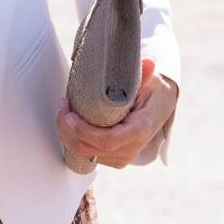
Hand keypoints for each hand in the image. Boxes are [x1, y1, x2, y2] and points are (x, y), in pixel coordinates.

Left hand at [56, 59, 178, 169]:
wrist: (160, 108)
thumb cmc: (153, 94)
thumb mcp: (151, 82)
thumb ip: (145, 74)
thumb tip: (148, 63)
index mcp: (140, 130)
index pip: (107, 140)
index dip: (84, 131)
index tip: (69, 115)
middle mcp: (131, 148)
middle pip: (90, 149)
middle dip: (68, 130)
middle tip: (62, 107)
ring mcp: (122, 157)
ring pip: (85, 154)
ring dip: (67, 135)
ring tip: (63, 112)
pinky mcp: (114, 159)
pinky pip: (87, 155)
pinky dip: (74, 140)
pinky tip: (69, 125)